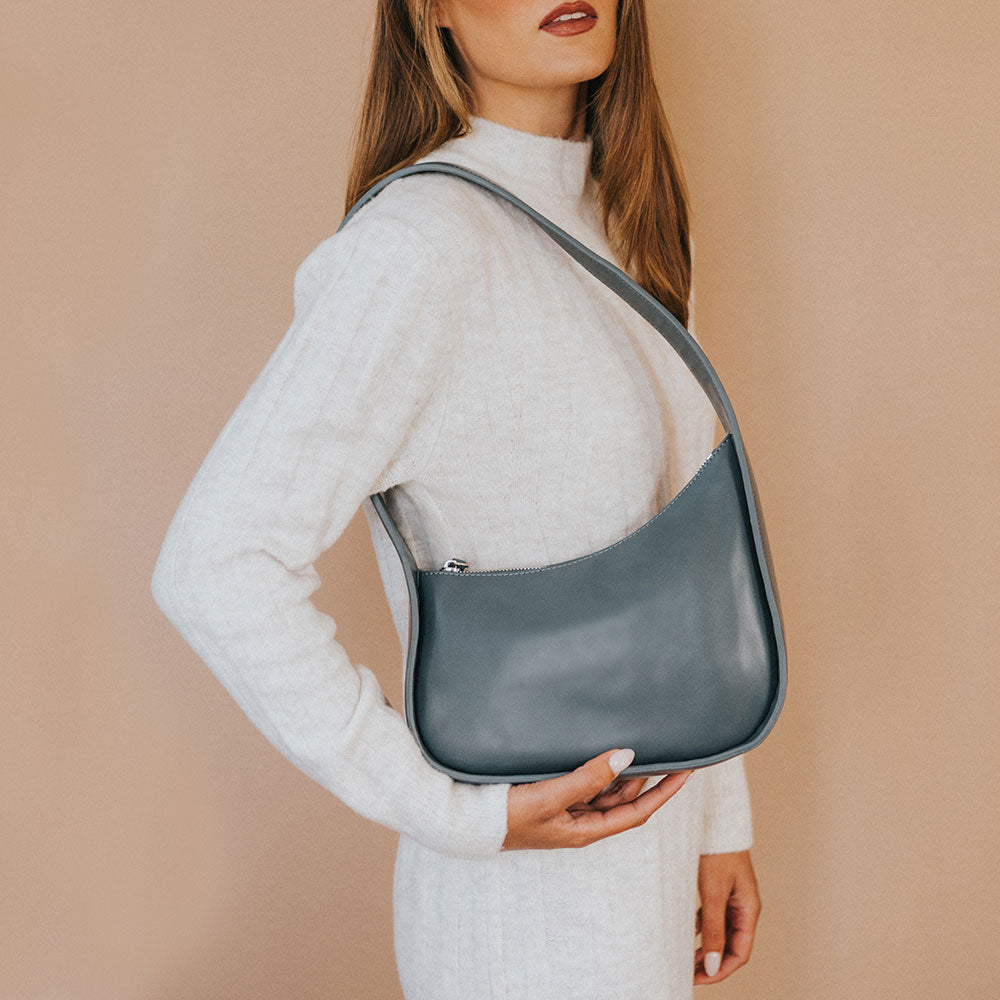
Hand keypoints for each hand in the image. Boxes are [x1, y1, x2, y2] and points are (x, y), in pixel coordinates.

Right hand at [501, 748, 694, 850]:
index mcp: (586, 830)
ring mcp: (566, 809)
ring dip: (625, 770)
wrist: (468, 822)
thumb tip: (625, 757)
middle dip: (649, 777)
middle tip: (668, 748)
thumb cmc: (506, 816)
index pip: (638, 810)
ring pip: (607, 788)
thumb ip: (588, 777)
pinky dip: (599, 766)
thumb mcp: (550, 797)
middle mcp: (581, 820)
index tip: (686, 772)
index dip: (665, 791)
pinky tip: (603, 749)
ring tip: (644, 743)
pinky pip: (586, 780)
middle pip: (625, 798)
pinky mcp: (551, 795)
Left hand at [693, 849, 760, 983]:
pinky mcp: (720, 886)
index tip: (696, 979)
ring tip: (684, 957)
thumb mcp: (713, 892)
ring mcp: (732, 896)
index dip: (719, 970)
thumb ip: (713, 928)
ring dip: (705, 947)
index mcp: (749, 909)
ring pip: (720, 931)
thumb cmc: (717, 850)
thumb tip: (712, 966)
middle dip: (711, 962)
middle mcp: (743, 905)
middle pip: (730, 945)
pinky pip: (713, 916)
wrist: (714, 816)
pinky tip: (687, 932)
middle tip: (686, 972)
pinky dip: (701, 928)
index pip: (739, 953)